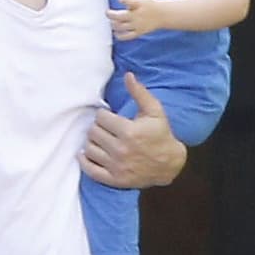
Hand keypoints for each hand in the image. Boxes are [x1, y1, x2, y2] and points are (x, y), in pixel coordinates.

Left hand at [81, 74, 185, 188]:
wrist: (170, 164)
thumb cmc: (161, 135)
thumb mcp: (155, 111)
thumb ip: (140, 93)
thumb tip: (128, 75)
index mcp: (129, 131)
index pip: (100, 117)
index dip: (104, 115)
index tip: (110, 118)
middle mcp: (121, 150)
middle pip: (93, 132)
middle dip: (98, 128)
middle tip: (106, 129)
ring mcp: (117, 166)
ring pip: (89, 149)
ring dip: (92, 143)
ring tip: (101, 140)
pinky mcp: (114, 179)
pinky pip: (90, 170)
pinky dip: (85, 161)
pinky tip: (88, 154)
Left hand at [108, 0, 161, 40]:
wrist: (163, 15)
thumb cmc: (149, 4)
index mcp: (138, 4)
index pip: (129, 1)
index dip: (123, 0)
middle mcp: (137, 15)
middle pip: (121, 16)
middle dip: (111, 15)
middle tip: (107, 12)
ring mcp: (138, 25)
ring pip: (122, 27)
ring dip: (114, 25)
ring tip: (112, 22)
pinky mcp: (139, 32)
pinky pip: (128, 36)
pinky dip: (120, 36)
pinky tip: (116, 33)